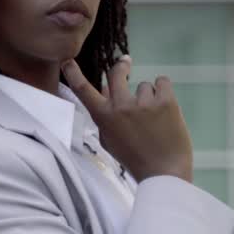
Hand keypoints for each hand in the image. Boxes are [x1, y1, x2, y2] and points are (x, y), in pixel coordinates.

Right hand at [61, 56, 192, 182]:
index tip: (68, 61)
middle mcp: (121, 106)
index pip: (83, 90)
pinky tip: (164, 107)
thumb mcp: (110, 140)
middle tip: (126, 63)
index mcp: (104, 117)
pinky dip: (163, 90)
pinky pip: (161, 82)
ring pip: (143, 86)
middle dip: (121, 67)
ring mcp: (143, 103)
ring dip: (148, 97)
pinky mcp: (165, 101)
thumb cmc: (134, 159)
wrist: (164, 173)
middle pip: (116, 73)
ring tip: (154, 118)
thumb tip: (105, 88)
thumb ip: (105, 115)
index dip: (74, 74)